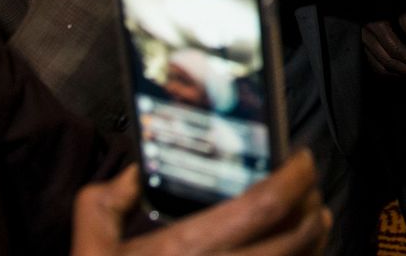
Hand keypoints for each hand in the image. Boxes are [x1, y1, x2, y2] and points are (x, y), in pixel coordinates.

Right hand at [70, 154, 327, 255]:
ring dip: (315, 237)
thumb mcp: (90, 251)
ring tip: (313, 217)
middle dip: (314, 205)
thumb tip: (135, 174)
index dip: (295, 177)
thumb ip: (103, 205)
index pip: (265, 204)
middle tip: (310, 186)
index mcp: (187, 249)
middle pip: (297, 235)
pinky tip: (297, 254)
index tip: (301, 159)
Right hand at [362, 10, 405, 78]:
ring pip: (379, 67)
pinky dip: (388, 73)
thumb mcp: (401, 5)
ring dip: (399, 75)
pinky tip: (401, 73)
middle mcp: (366, 35)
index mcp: (376, 24)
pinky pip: (373, 65)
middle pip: (387, 61)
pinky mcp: (361, 47)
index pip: (395, 49)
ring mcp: (361, 42)